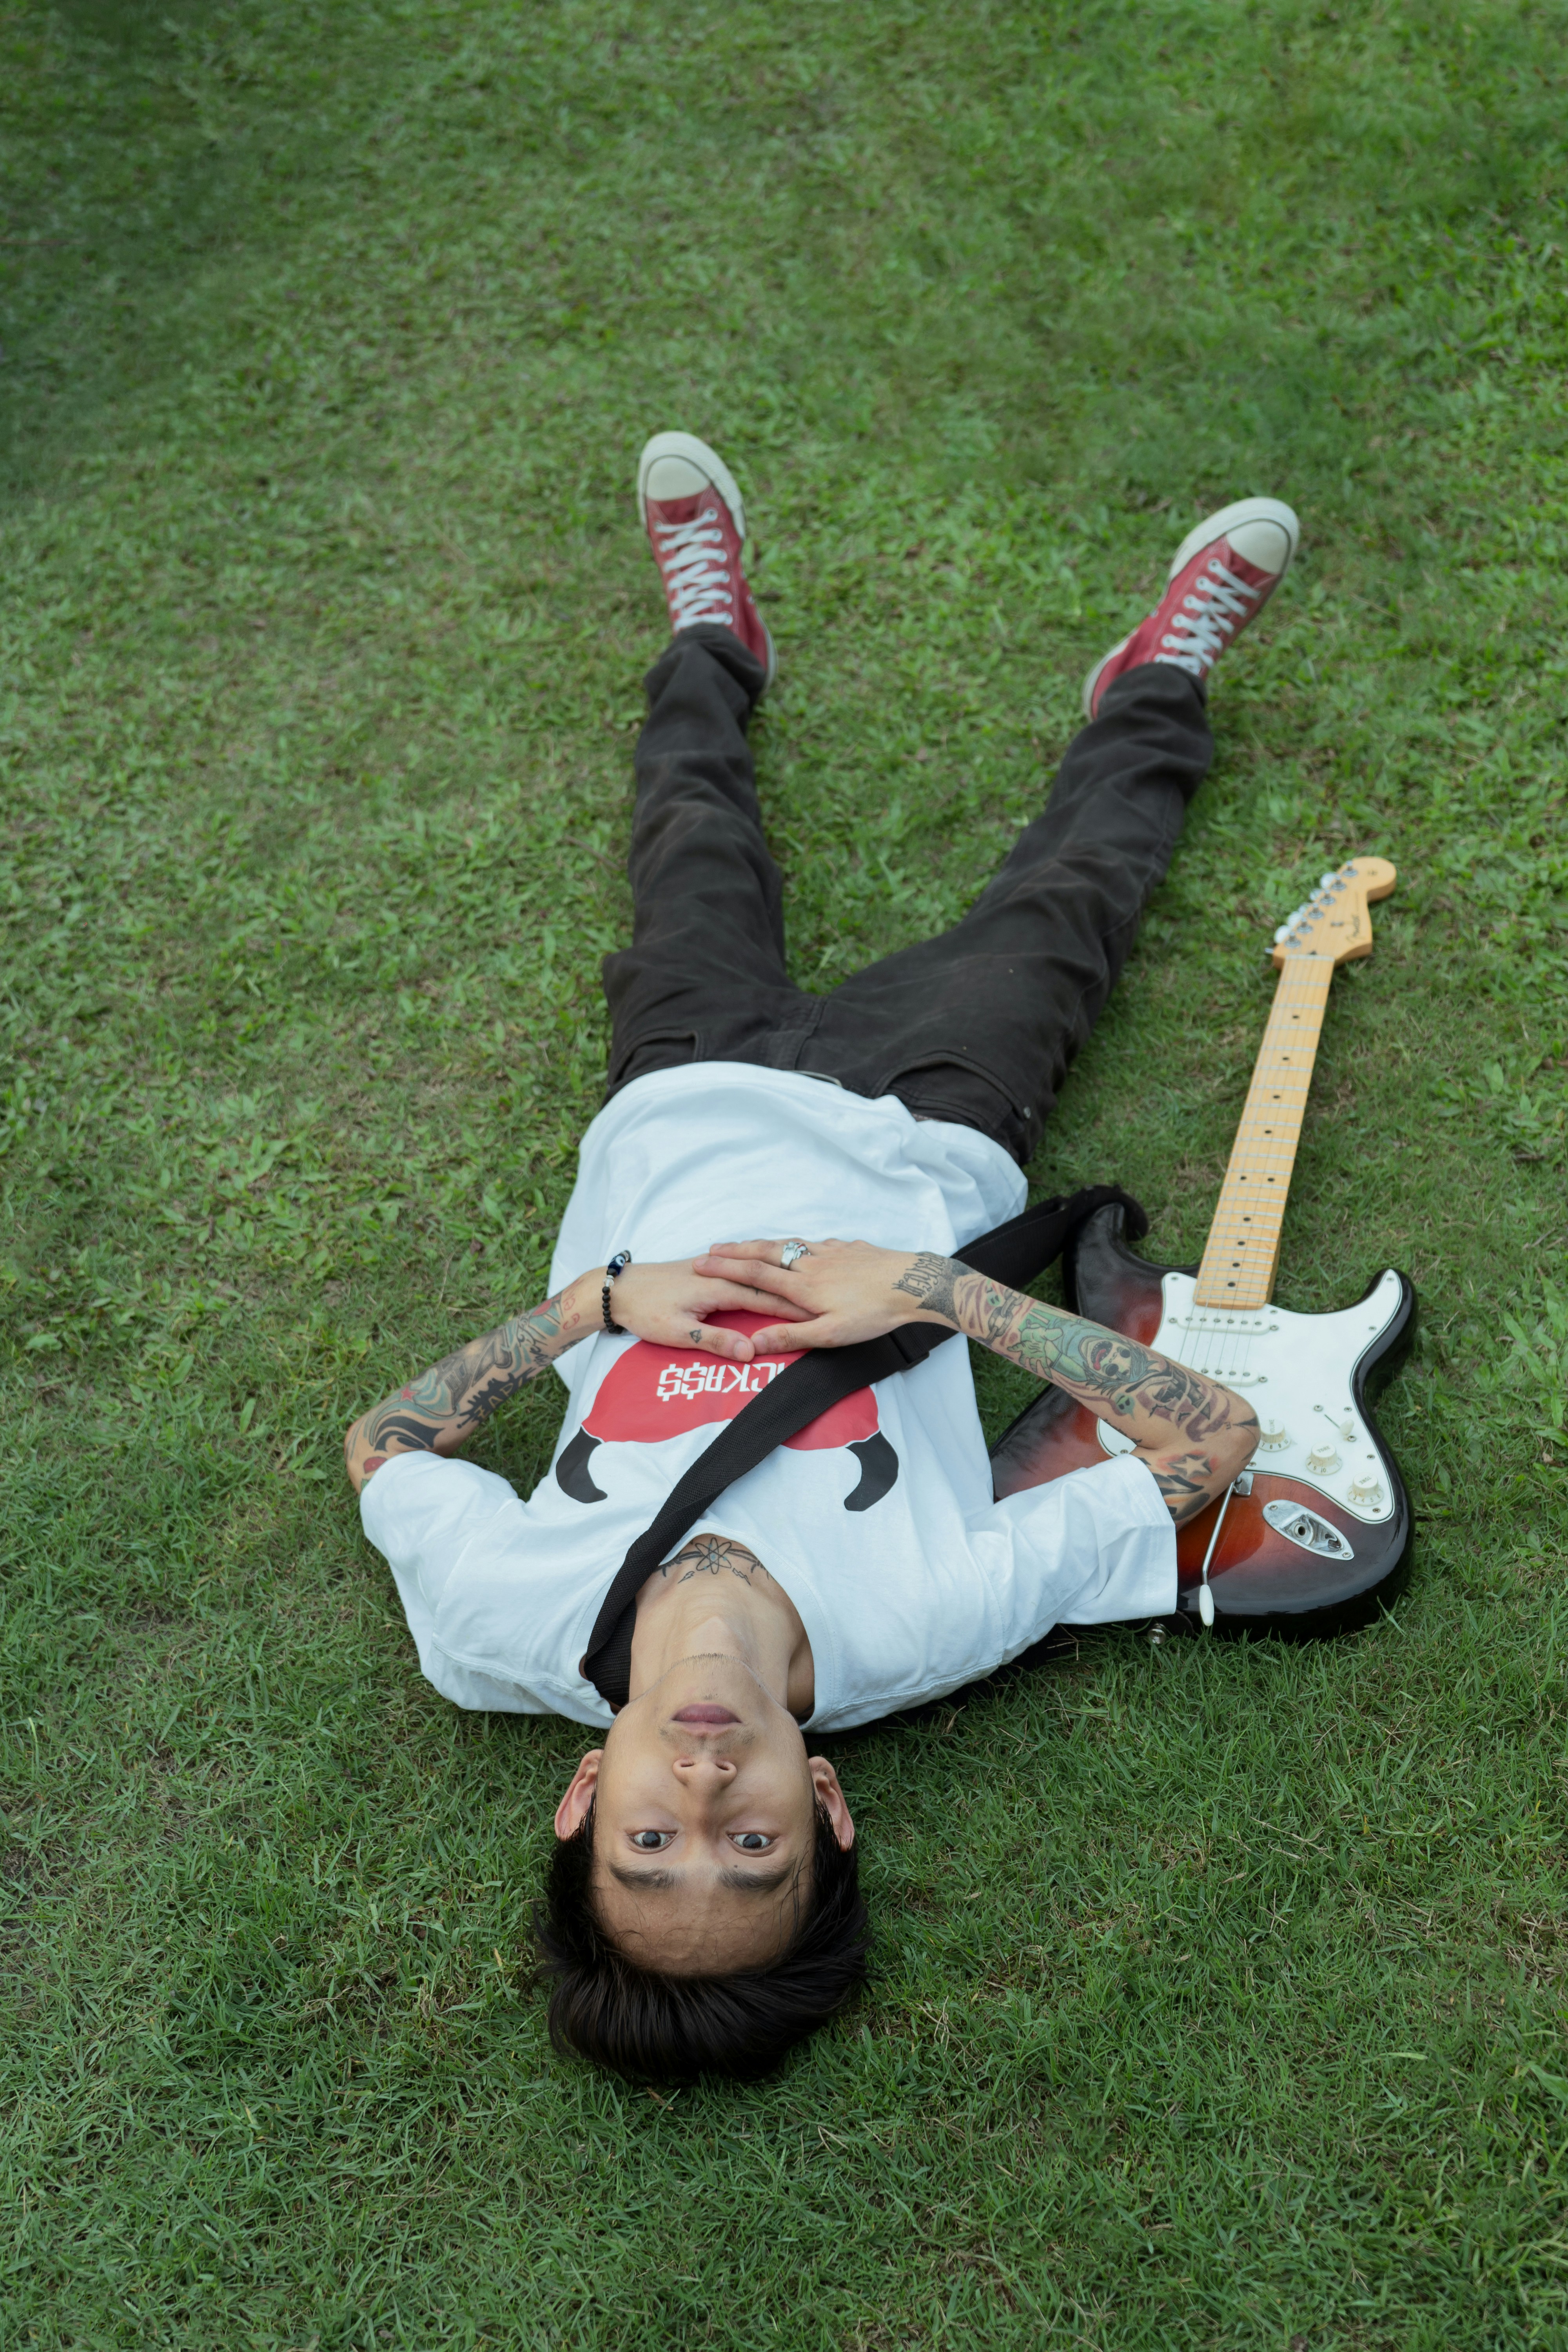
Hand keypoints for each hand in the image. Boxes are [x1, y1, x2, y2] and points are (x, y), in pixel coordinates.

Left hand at [605, 1257, 814, 1360]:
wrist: (616, 1289)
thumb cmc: (645, 1311)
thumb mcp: (678, 1333)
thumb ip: (715, 1341)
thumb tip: (750, 1353)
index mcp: (717, 1287)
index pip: (764, 1298)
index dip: (793, 1307)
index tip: (820, 1313)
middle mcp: (719, 1273)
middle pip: (765, 1284)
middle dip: (794, 1293)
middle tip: (825, 1301)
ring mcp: (712, 1269)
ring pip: (755, 1275)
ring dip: (780, 1281)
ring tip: (808, 1287)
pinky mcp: (705, 1270)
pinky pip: (742, 1272)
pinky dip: (762, 1276)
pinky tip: (772, 1278)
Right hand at [690, 1238, 955, 1352]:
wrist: (914, 1283)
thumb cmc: (873, 1312)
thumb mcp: (831, 1334)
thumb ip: (790, 1337)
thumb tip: (753, 1344)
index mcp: (803, 1285)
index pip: (754, 1274)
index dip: (725, 1268)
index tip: (701, 1262)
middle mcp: (812, 1263)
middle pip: (767, 1252)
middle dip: (738, 1249)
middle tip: (714, 1247)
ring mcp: (833, 1251)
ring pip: (792, 1244)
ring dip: (766, 1243)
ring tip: (751, 1244)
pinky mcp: (852, 1248)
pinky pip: (820, 1242)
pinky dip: (804, 1243)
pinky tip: (808, 1245)